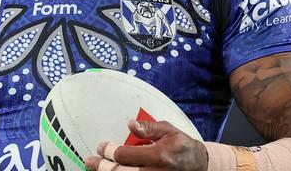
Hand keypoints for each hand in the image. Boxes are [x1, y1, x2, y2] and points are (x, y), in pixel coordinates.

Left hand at [84, 119, 207, 170]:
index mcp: (159, 156)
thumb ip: (149, 128)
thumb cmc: (182, 146)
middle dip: (102, 167)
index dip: (109, 151)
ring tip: (95, 170)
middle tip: (90, 161)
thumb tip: (130, 124)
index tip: (101, 147)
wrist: (200, 165)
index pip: (125, 156)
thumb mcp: (169, 130)